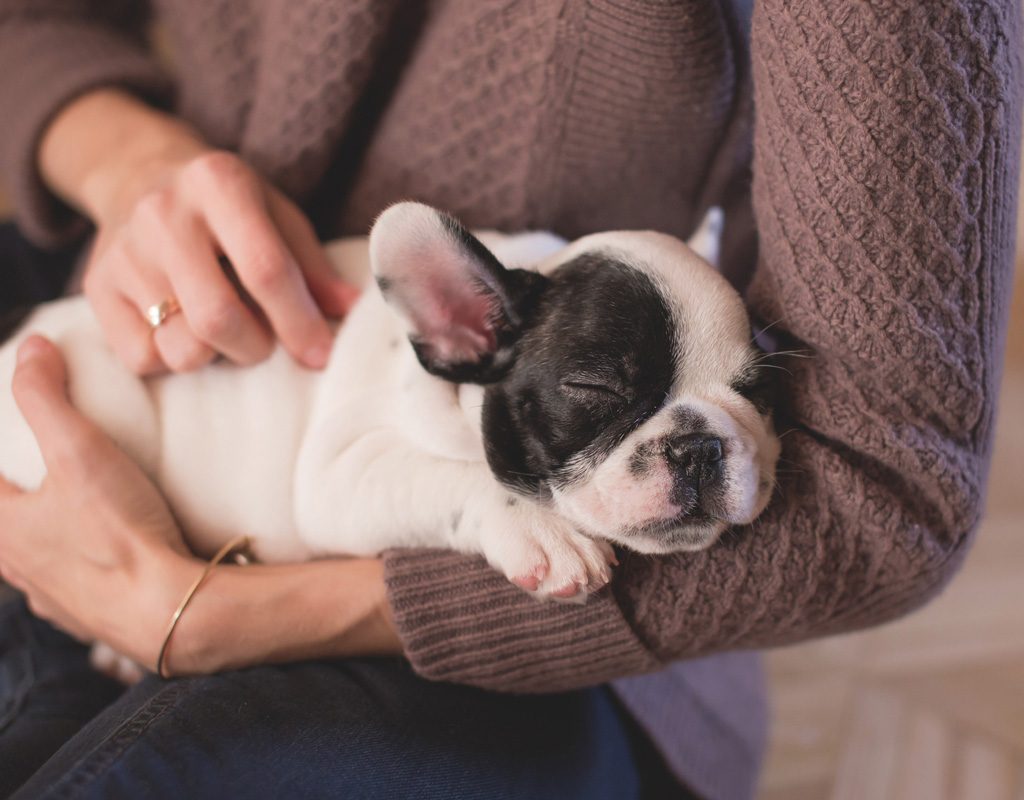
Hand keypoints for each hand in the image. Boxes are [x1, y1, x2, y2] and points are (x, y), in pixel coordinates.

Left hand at [0, 336, 200, 664]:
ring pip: (31, 562)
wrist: (170, 611)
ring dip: (41, 538)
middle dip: (15, 500)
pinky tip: (103, 555)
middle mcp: (17, 571)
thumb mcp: (81, 451)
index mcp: (2, 532)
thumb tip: (33, 348)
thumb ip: (48, 398)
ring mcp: (52, 600)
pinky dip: (77, 567)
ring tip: (69, 513)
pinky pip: (68, 588)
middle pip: (4, 528)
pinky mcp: (89, 618)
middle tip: (35, 474)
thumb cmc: (119, 534)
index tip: (9, 455)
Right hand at [41, 90, 359, 374]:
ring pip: (181, 348)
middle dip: (256, 347)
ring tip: (221, 330)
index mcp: (218, 184)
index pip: (265, 269)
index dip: (299, 322)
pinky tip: (181, 329)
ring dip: (215, 356)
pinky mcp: (96, 287)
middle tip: (264, 341)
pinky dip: (172, 358)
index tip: (320, 355)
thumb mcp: (276, 215)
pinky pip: (142, 359)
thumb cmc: (225, 205)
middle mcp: (163, 214)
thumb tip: (355, 311)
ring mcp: (123, 252)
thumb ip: (312, 266)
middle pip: (218, 318)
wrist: (136, 173)